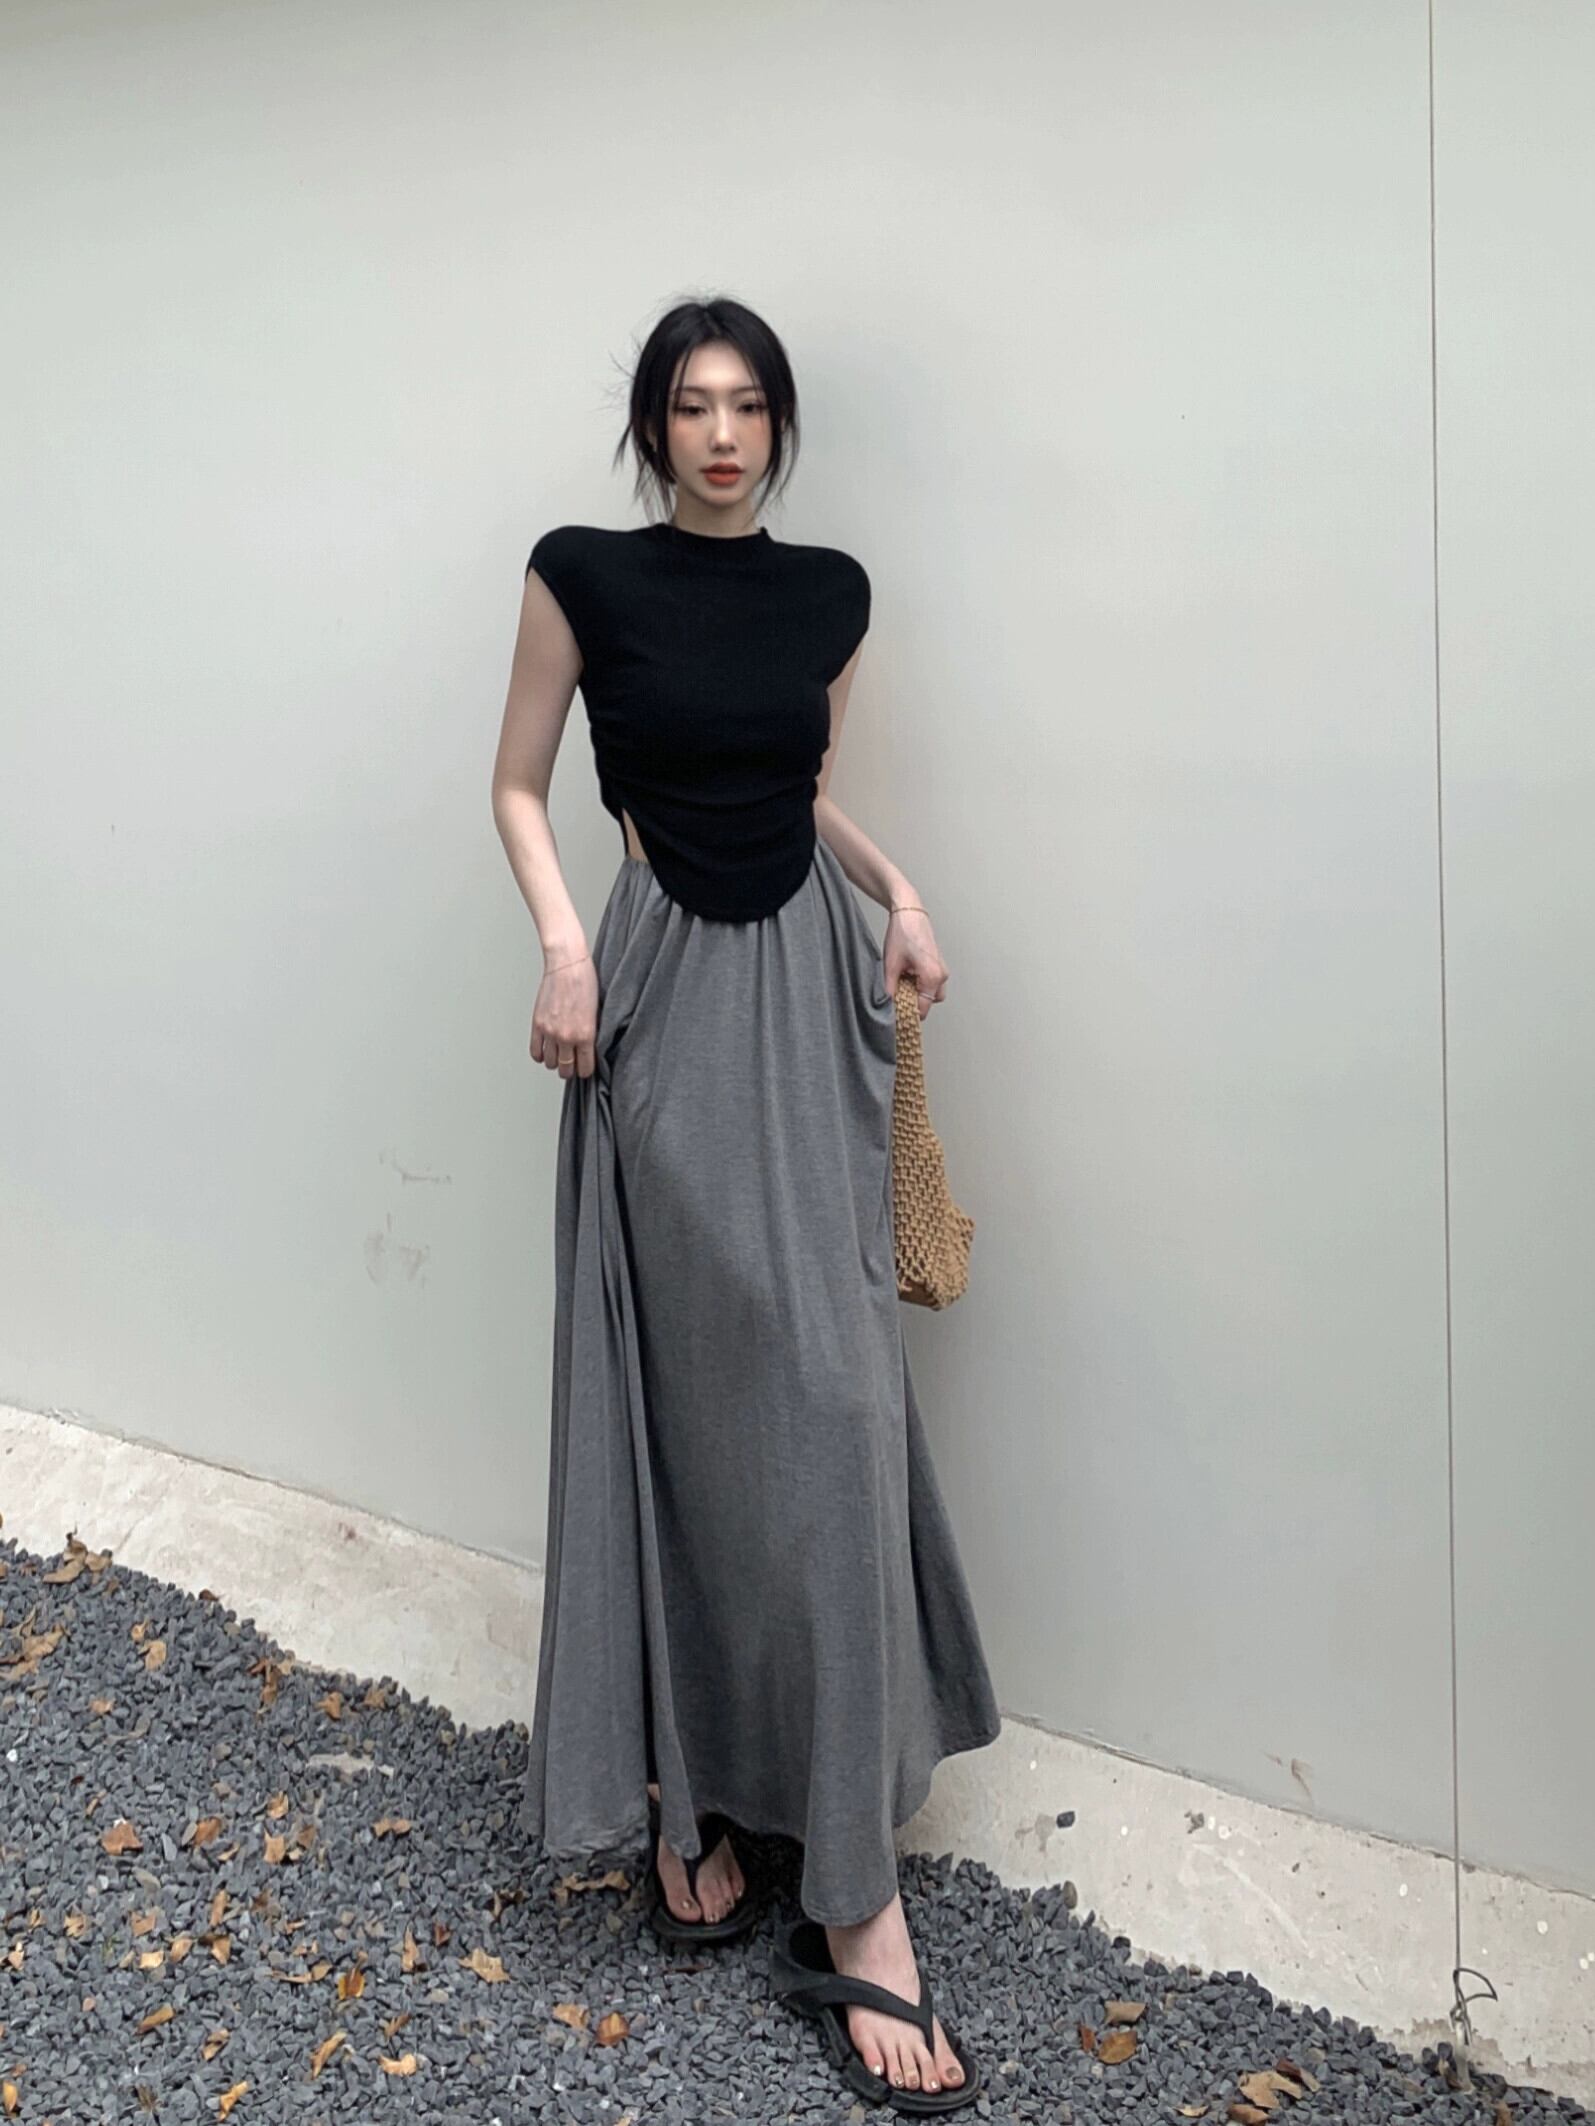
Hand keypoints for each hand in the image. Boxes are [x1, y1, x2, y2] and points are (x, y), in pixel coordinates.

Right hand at [531, 950, 598, 1078]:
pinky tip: (545, 1051)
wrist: (568, 965)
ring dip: (555, 1062)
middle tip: (572, 1065)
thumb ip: (592, 1034)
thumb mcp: (597, 1013)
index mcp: (586, 1035)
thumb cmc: (586, 982)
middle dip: (570, 1070)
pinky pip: (535, 1051)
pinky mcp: (537, 1024)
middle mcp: (566, 1037)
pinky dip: (540, 1055)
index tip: (585, 1069)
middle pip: (566, 1070)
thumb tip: (589, 1049)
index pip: (585, 1067)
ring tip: (559, 1056)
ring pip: (550, 1063)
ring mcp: (550, 1032)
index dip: (585, 1071)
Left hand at [883, 903, 947, 1021]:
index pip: (923, 1009)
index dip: (908, 1015)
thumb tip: (888, 1006)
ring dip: (918, 993)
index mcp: (932, 977)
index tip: (896, 1016)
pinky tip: (907, 975)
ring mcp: (942, 969)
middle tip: (897, 998)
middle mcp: (941, 975)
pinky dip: (921, 984)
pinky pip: (932, 983)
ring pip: (932, 993)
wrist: (909, 911)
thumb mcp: (890, 965)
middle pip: (929, 1003)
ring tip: (901, 983)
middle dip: (914, 1003)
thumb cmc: (903, 933)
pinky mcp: (939, 964)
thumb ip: (889, 989)